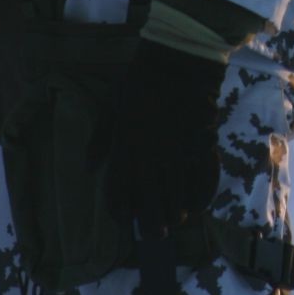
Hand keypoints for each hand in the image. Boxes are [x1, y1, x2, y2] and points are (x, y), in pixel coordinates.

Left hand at [100, 40, 227, 231]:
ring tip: (178, 220)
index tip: (127, 219)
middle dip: (155, 224)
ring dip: (177, 213)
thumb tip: (89, 169)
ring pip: (179, 196)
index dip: (123, 212)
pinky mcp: (203, 145)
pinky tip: (198, 203)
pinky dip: (202, 195)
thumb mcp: (111, 109)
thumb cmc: (139, 83)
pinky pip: (204, 179)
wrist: (179, 62)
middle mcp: (152, 159)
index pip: (120, 194)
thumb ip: (100, 141)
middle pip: (153, 204)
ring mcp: (180, 153)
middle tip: (158, 233)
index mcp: (126, 150)